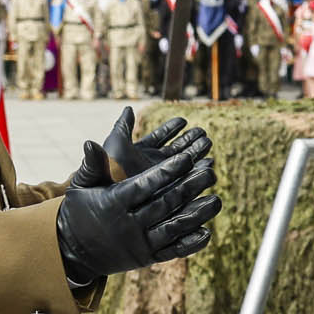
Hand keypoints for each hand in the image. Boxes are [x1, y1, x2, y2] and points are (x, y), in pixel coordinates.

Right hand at [54, 144, 220, 284]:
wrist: (72, 252)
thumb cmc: (78, 212)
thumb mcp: (80, 187)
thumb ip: (92, 165)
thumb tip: (91, 141)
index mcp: (112, 204)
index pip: (143, 186)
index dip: (166, 172)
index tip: (186, 157)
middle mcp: (127, 226)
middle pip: (164, 205)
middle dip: (189, 188)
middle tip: (210, 172)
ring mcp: (138, 244)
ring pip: (173, 229)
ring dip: (197, 215)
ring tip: (217, 200)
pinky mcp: (146, 259)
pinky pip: (172, 251)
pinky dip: (190, 244)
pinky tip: (207, 232)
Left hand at [73, 107, 206, 188]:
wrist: (105, 205)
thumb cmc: (105, 175)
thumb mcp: (114, 146)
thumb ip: (123, 127)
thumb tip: (128, 107)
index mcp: (142, 151)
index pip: (160, 136)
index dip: (172, 127)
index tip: (183, 120)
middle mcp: (154, 164)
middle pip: (177, 148)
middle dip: (191, 139)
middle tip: (202, 133)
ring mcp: (162, 178)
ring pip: (185, 162)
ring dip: (197, 152)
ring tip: (207, 143)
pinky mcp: (169, 191)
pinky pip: (187, 180)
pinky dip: (197, 171)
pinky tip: (208, 165)